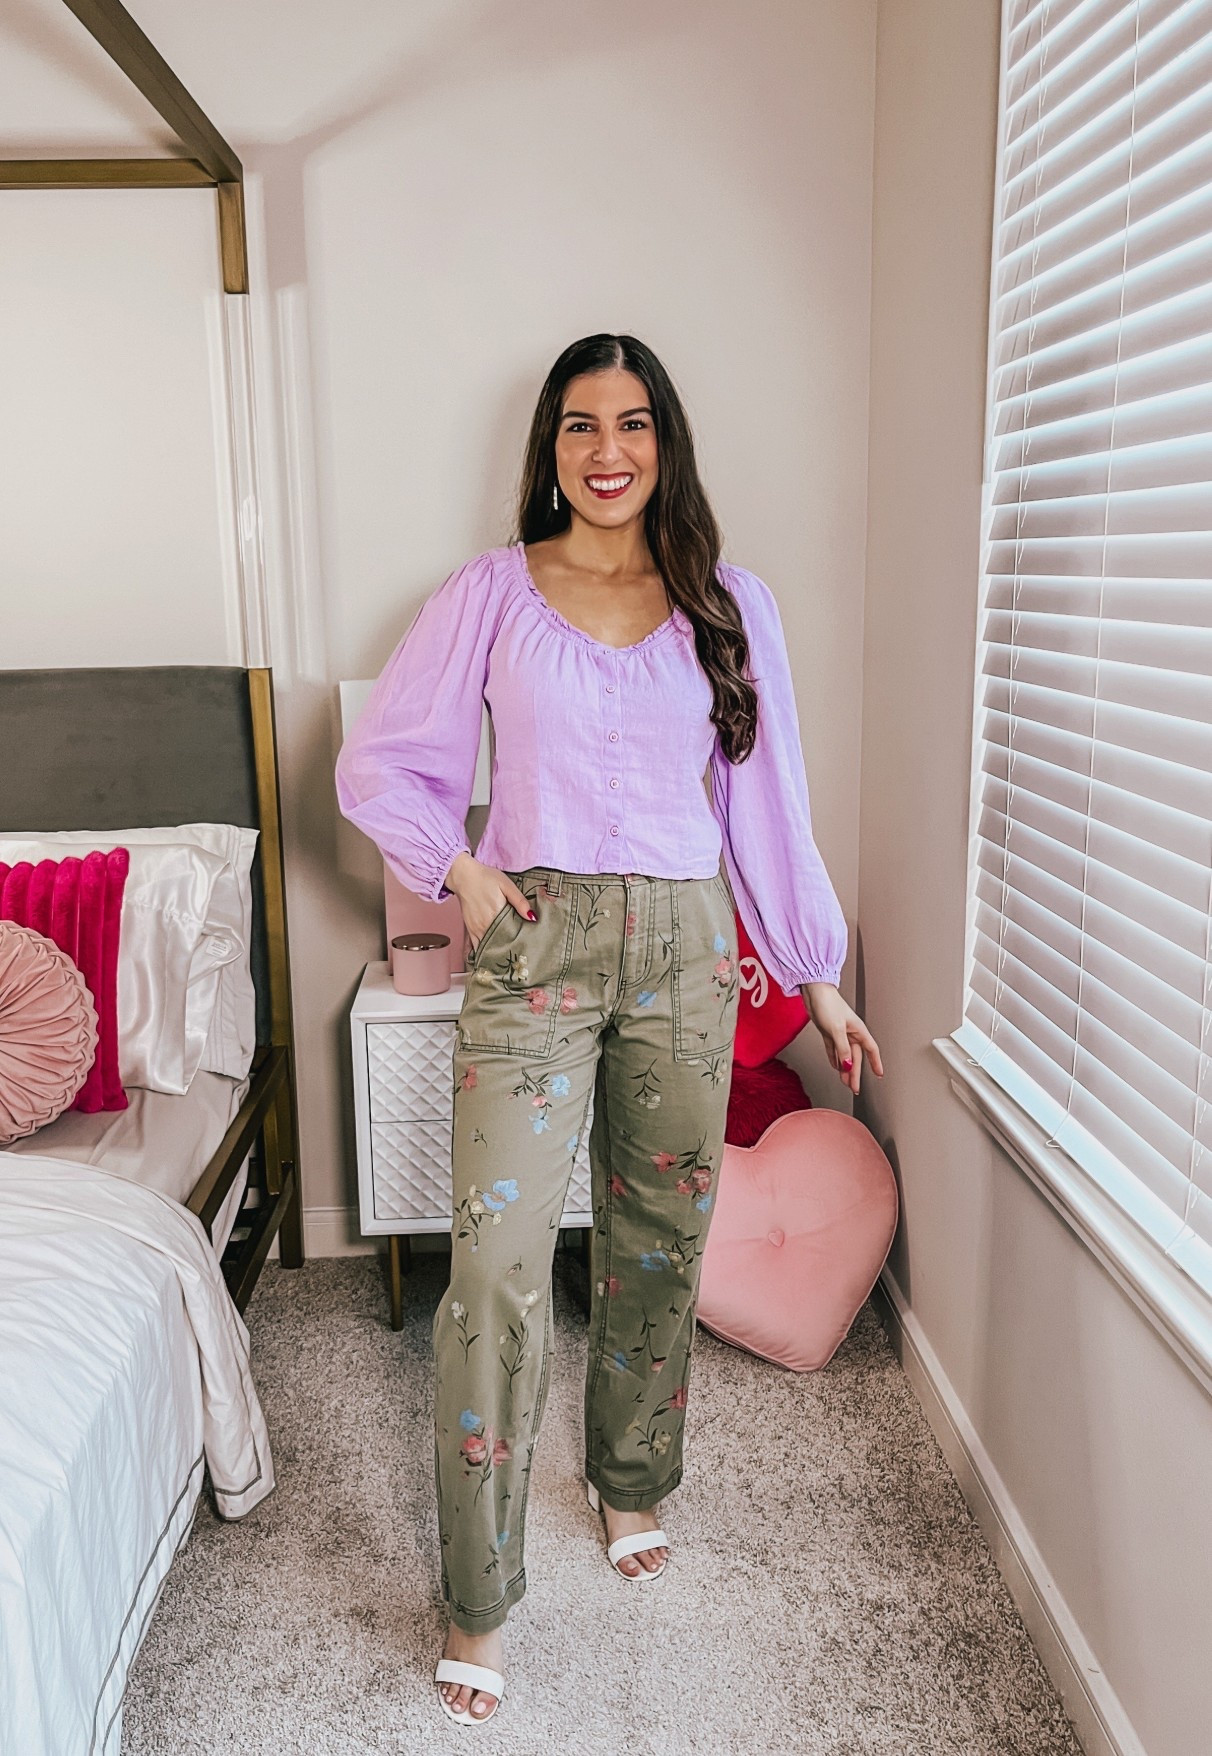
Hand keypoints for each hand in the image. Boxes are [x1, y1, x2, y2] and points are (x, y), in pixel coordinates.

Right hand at [443, 852, 534, 949]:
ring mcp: (476, 928)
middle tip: (521, 954)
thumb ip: (520, 902)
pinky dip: (484, 951)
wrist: (463, 876)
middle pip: (501, 943)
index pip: (513, 934)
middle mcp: (486, 924)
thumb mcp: (506, 885)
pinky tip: (491, 956)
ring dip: (498, 951)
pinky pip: (476, 945)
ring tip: (508, 957)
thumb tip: (532, 917)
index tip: (528, 947)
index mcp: (497, 913)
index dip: (521, 941)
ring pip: (489, 947)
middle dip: (511, 949)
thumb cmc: (485, 878)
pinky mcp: (470, 929)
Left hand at [800, 981, 883, 1096]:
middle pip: (855, 1057)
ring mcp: (839, 1033)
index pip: (871, 1050)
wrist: (813, 991)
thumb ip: (842, 1048)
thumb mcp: (836, 1029)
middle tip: (854, 1087)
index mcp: (857, 1030)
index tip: (879, 1074)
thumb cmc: (828, 1004)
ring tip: (845, 1082)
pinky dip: (834, 1059)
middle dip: (855, 1073)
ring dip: (844, 1069)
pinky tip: (835, 1066)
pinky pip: (833, 1050)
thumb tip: (847, 1065)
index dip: (875, 1062)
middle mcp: (850, 1033)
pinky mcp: (828, 1032)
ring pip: (844, 1055)